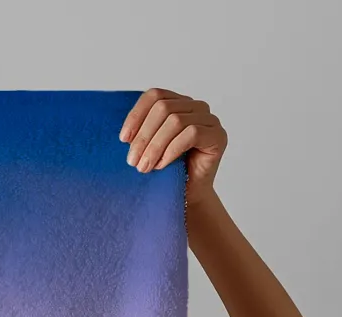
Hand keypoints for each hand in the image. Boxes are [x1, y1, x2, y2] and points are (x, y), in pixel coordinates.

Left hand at [119, 88, 226, 206]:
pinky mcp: (218, 136)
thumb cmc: (167, 172)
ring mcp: (209, 120)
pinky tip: (161, 165)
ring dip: (155, 146)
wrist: (188, 196)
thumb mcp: (148, 148)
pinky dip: (172, 150)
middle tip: (132, 161)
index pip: (155, 96)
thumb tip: (126, 134)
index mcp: (177, 103)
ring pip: (176, 121)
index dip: (136, 115)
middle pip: (163, 108)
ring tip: (144, 167)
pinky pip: (191, 134)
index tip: (123, 139)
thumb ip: (141, 133)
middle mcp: (195, 107)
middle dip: (143, 136)